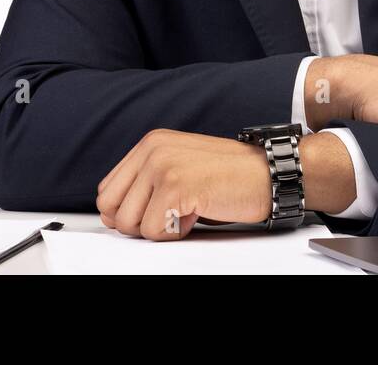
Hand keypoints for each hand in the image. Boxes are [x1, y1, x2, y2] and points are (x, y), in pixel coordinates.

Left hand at [96, 130, 268, 239]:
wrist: (270, 173)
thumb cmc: (230, 177)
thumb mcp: (180, 170)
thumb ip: (145, 186)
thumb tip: (113, 217)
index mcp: (150, 143)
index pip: (107, 190)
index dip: (128, 212)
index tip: (157, 212)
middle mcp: (152, 149)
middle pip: (111, 208)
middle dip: (139, 223)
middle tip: (173, 214)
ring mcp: (162, 165)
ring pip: (129, 223)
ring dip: (159, 228)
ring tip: (188, 210)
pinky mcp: (175, 185)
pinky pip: (153, 230)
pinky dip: (175, 233)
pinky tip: (197, 213)